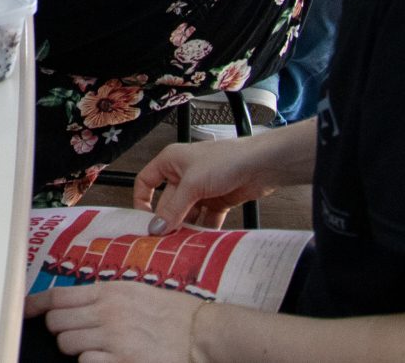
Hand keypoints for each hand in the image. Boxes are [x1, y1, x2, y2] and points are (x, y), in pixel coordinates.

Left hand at [26, 281, 200, 362]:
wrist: (203, 335)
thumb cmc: (172, 314)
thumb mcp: (135, 292)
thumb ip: (103, 296)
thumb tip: (73, 304)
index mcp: (109, 291)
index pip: (58, 296)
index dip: (36, 305)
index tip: (26, 311)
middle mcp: (107, 312)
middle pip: (57, 321)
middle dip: (60, 330)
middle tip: (74, 334)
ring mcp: (114, 338)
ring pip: (67, 343)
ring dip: (74, 348)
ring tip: (93, 348)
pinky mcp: (122, 361)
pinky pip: (86, 362)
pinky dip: (89, 362)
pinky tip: (105, 359)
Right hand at [133, 132, 282, 230]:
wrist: (262, 165)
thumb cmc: (226, 160)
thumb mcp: (193, 184)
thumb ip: (173, 208)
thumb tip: (156, 227)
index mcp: (171, 162)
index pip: (146, 181)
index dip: (142, 200)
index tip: (143, 221)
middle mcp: (184, 175)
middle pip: (168, 203)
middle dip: (168, 221)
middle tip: (164, 242)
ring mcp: (201, 189)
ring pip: (187, 214)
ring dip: (186, 229)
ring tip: (182, 245)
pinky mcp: (218, 201)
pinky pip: (206, 219)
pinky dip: (204, 230)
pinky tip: (202, 242)